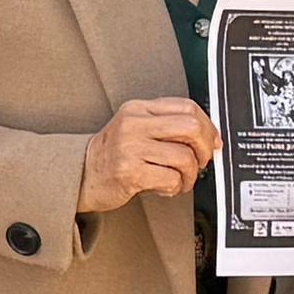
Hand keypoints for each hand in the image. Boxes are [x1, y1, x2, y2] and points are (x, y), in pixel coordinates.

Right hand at [75, 99, 217, 213]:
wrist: (81, 174)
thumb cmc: (112, 154)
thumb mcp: (135, 128)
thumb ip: (165, 126)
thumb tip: (208, 136)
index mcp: (139, 109)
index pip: (186, 106)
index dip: (208, 125)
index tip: (212, 140)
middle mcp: (134, 124)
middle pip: (191, 128)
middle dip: (205, 148)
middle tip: (202, 161)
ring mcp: (130, 147)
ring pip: (184, 158)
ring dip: (190, 175)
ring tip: (180, 180)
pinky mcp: (130, 172)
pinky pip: (171, 179)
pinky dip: (175, 188)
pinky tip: (165, 187)